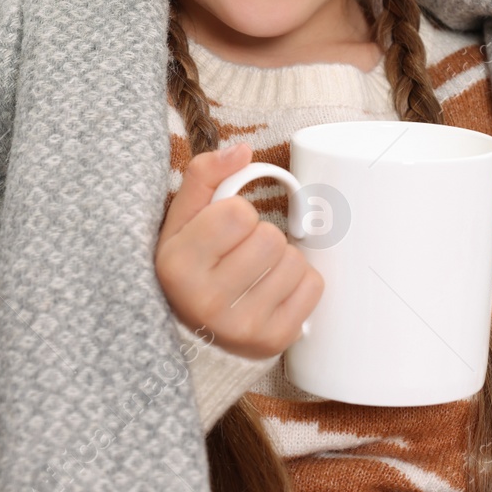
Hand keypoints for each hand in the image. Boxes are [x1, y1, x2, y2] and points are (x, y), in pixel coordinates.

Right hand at [155, 143, 323, 360]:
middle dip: (261, 237)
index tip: (223, 231)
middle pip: (271, 239)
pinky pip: (313, 287)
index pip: (238, 213)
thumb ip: (204, 177)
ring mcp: (243, 327)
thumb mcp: (180, 222)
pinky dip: (300, 282)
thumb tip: (243, 151)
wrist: (194, 335)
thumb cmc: (190, 270)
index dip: (236, 214)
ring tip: (257, 273)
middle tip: (242, 253)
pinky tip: (273, 291)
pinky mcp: (275, 340)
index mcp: (178, 266)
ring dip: (282, 259)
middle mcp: (207, 303)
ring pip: (295, 261)